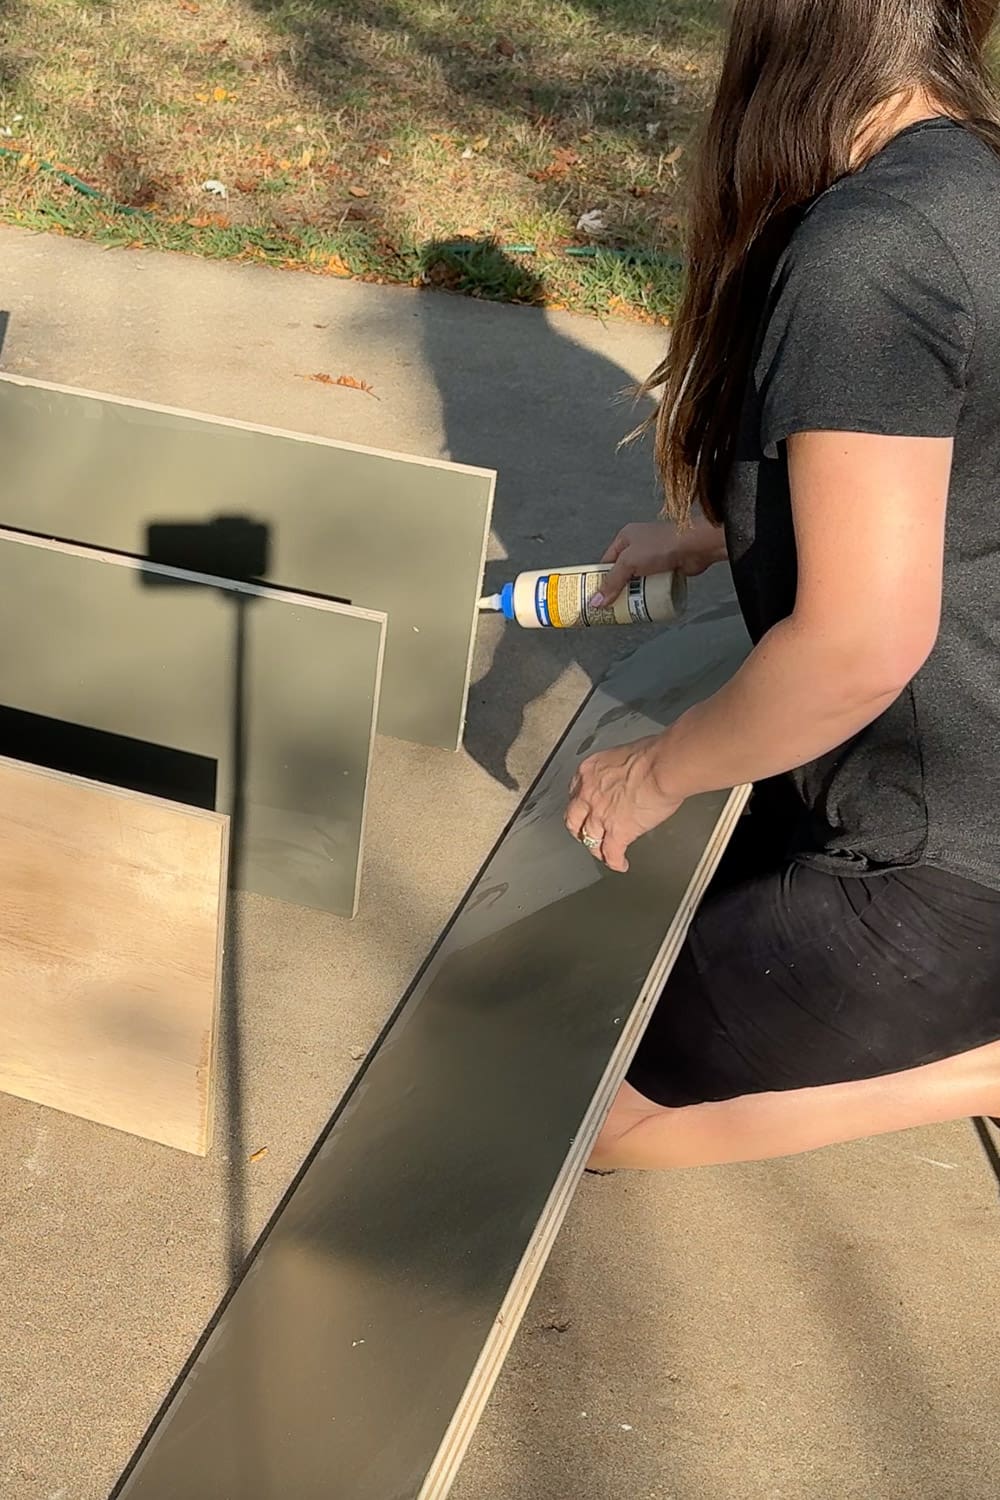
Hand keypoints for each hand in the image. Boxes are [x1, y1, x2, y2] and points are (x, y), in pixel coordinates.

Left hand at [565, 735, 683, 872]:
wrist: (662, 767)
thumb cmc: (652, 756)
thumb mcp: (624, 755)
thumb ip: (618, 770)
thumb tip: (627, 777)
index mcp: (589, 772)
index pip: (575, 793)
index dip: (580, 804)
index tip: (585, 807)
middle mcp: (589, 795)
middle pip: (573, 819)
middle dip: (578, 829)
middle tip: (583, 833)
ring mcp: (600, 816)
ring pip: (589, 840)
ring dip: (595, 848)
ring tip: (601, 853)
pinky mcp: (617, 833)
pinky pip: (611, 853)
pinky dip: (615, 862)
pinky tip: (619, 864)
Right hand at [594, 518, 727, 605]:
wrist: (696, 547)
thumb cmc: (663, 545)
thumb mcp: (629, 562)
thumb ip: (612, 582)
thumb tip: (596, 601)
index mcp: (626, 537)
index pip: (606, 561)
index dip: (599, 578)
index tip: (595, 595)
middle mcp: (639, 546)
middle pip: (622, 573)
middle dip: (616, 590)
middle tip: (609, 607)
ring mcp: (654, 557)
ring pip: (637, 580)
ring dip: (632, 594)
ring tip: (625, 609)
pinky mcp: (666, 568)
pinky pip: (652, 584)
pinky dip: (647, 594)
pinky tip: (643, 604)